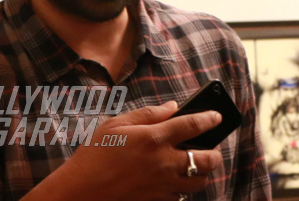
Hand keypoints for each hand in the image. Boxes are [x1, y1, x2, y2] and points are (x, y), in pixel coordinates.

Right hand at [32, 101, 223, 200]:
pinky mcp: (157, 200)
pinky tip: (176, 179)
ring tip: (197, 163)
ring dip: (203, 171)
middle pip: (207, 158)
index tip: (217, 116)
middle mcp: (164, 162)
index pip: (193, 125)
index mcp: (154, 138)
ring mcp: (163, 184)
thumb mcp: (116, 124)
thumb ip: (148, 114)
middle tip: (211, 146)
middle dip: (215, 151)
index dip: (210, 118)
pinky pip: (182, 196)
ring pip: (200, 181)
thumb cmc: (94, 153)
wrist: (81, 190)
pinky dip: (184, 187)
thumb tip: (172, 107)